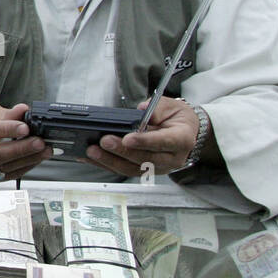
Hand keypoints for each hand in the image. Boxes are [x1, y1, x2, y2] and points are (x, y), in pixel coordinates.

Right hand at [0, 103, 47, 180]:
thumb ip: (5, 114)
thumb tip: (23, 111)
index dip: (6, 130)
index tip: (25, 128)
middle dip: (20, 149)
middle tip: (39, 142)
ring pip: (1, 168)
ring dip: (26, 160)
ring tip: (42, 151)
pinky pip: (4, 176)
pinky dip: (22, 168)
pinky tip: (33, 159)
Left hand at [85, 97, 199, 176]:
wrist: (186, 133)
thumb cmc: (178, 119)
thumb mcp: (172, 106)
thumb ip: (158, 107)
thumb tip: (142, 111)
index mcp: (182, 139)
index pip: (163, 142)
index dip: (145, 141)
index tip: (127, 138)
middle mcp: (171, 158)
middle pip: (145, 158)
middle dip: (122, 151)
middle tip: (104, 141)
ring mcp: (158, 168)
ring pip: (132, 168)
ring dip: (110, 161)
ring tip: (93, 151)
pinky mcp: (145, 171)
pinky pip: (124, 170)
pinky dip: (107, 165)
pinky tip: (92, 158)